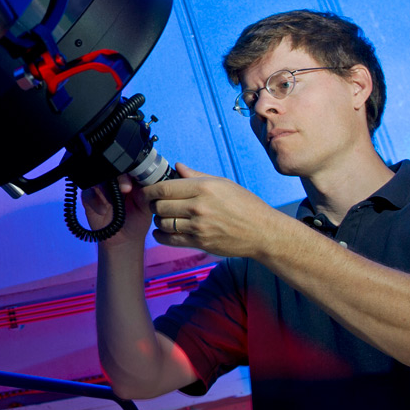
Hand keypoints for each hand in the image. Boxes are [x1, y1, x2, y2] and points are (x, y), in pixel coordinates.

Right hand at [81, 175, 152, 249]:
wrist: (124, 239)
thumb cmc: (137, 220)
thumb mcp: (147, 206)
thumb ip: (147, 193)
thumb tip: (145, 180)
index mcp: (131, 177)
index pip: (129, 166)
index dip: (132, 169)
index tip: (136, 182)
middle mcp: (114, 179)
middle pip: (112, 168)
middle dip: (119, 178)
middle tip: (126, 190)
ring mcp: (101, 187)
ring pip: (99, 178)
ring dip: (106, 190)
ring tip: (114, 202)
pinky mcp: (89, 196)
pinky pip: (87, 192)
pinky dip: (94, 201)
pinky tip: (102, 211)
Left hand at [142, 162, 282, 258]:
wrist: (262, 232)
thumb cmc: (245, 205)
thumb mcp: (223, 183)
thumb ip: (196, 175)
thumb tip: (177, 166)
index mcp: (204, 188)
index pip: (164, 188)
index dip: (150, 189)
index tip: (147, 190)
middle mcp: (199, 206)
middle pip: (160, 205)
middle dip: (153, 204)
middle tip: (155, 204)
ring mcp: (199, 226)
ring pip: (162, 222)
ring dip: (158, 220)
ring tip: (163, 216)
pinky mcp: (199, 243)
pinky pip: (170, 239)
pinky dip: (160, 235)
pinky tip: (162, 231)